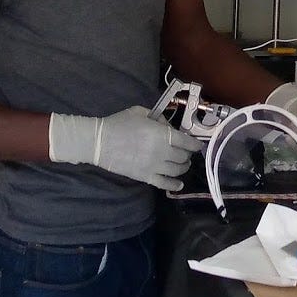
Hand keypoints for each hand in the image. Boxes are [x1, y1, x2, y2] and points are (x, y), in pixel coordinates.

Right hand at [49, 106, 202, 190]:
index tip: (197, 145)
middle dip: (187, 154)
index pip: (187, 141)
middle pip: (184, 156)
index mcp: (162, 134)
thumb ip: (159, 118)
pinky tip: (179, 184)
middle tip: (185, 152)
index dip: (195, 144)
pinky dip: (174, 184)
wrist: (99, 142)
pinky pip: (165, 184)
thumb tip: (169, 127)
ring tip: (182, 164)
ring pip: (178, 170)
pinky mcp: (146, 177)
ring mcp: (155, 166)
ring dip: (183, 167)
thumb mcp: (141, 112)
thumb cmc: (119, 123)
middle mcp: (162, 152)